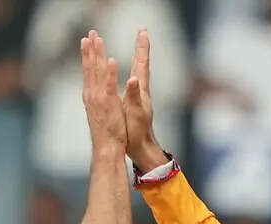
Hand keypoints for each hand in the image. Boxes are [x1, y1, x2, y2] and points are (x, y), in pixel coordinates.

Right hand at [79, 30, 124, 149]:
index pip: (88, 71)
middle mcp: (92, 95)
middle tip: (90, 32)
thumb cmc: (105, 133)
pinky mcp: (109, 104)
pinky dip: (110, 73)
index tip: (86, 40)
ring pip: (97, 72)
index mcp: (91, 96)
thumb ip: (95, 100)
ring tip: (97, 39)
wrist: (106, 148)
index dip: (87, 55)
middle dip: (90, 49)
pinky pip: (110, 85)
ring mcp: (100, 99)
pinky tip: (111, 60)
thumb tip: (91, 91)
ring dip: (97, 55)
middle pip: (90, 68)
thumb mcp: (97, 113)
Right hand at [123, 28, 165, 170]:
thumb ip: (133, 95)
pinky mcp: (132, 101)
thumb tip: (132, 79)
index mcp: (140, 89)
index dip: (142, 47)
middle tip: (142, 30)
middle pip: (140, 62)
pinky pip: (131, 80)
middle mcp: (140, 89)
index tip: (143, 31)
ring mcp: (137, 95)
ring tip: (137, 44)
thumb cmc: (139, 130)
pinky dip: (129, 71)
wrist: (141, 145)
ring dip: (134, 56)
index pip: (141, 63)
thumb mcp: (135, 111)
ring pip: (135, 70)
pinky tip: (127, 70)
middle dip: (140, 46)